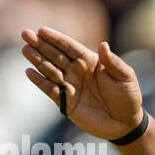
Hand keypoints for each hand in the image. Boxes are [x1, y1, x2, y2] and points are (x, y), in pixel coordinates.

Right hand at [21, 27, 143, 139]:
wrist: (125, 123)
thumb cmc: (128, 97)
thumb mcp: (126, 77)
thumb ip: (113, 62)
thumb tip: (103, 45)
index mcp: (90, 61)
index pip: (69, 46)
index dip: (56, 38)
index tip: (42, 30)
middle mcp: (77, 71)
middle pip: (55, 55)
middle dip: (40, 45)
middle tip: (25, 34)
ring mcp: (70, 85)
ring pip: (49, 69)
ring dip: (37, 60)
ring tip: (25, 50)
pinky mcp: (66, 102)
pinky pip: (50, 89)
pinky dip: (40, 81)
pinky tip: (30, 72)